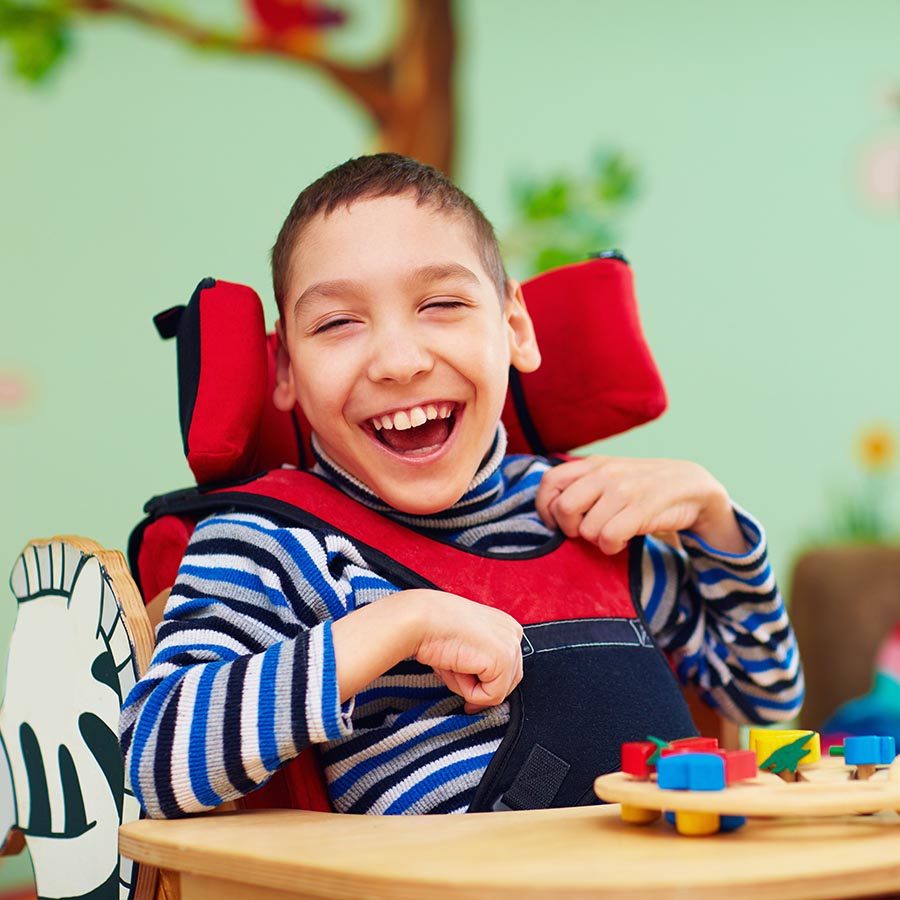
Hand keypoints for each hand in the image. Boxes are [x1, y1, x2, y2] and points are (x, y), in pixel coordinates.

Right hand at [409, 590, 523, 713]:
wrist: (420, 619)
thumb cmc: (433, 629)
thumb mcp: (465, 645)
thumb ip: (480, 664)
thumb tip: (482, 696)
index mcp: (504, 624)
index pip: (507, 666)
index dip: (485, 681)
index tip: (466, 683)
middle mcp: (513, 632)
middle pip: (507, 681)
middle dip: (479, 686)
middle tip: (454, 672)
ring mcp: (511, 646)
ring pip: (498, 691)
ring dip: (471, 688)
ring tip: (453, 665)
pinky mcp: (503, 660)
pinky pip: (492, 697)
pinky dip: (470, 693)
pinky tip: (456, 668)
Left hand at [536, 456, 745, 554]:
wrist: (691, 485)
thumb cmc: (642, 486)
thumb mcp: (609, 476)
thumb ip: (581, 485)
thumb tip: (551, 511)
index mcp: (592, 464)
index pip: (549, 482)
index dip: (545, 507)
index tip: (556, 523)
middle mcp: (604, 473)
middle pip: (563, 509)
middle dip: (570, 529)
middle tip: (586, 532)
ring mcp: (623, 490)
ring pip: (586, 530)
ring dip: (597, 540)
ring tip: (614, 533)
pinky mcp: (641, 509)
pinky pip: (608, 538)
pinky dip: (613, 547)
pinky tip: (624, 540)